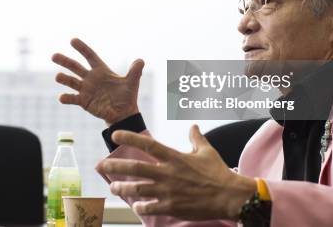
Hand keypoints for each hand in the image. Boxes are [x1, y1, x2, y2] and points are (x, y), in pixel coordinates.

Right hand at [52, 38, 144, 125]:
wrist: (123, 113)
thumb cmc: (126, 96)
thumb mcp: (132, 82)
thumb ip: (135, 71)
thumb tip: (141, 60)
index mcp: (101, 70)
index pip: (90, 56)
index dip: (82, 48)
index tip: (72, 40)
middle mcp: (90, 78)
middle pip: (75, 67)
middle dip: (64, 61)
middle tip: (53, 56)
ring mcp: (85, 90)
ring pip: (71, 82)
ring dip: (63, 78)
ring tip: (57, 76)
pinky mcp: (83, 101)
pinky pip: (73, 98)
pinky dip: (67, 98)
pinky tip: (61, 97)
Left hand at [100, 125, 255, 220]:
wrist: (231, 196)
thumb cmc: (219, 173)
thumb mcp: (207, 151)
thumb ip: (196, 137)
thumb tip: (193, 125)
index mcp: (175, 157)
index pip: (148, 145)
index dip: (130, 138)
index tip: (115, 135)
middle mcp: (168, 173)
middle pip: (136, 168)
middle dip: (116, 167)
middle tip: (101, 166)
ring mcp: (169, 191)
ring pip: (139, 189)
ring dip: (123, 188)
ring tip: (113, 187)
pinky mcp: (173, 206)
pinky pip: (151, 207)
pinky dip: (141, 207)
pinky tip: (136, 206)